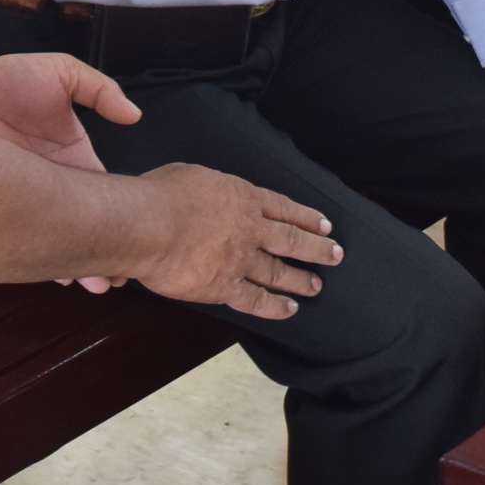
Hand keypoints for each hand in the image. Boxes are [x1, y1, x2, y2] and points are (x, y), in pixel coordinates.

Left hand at [0, 51, 143, 291]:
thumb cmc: (4, 81)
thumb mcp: (61, 72)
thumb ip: (100, 90)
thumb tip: (135, 115)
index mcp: (73, 158)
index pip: (101, 196)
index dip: (117, 220)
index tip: (131, 245)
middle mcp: (52, 184)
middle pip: (81, 226)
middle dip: (97, 253)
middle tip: (110, 282)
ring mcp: (23, 200)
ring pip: (53, 240)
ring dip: (69, 261)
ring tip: (85, 285)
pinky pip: (20, 240)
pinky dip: (35, 257)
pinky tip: (49, 274)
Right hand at [134, 164, 340, 320]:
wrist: (148, 225)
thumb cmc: (161, 195)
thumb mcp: (192, 176)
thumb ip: (208, 189)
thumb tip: (204, 194)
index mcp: (242, 198)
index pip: (283, 208)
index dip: (305, 217)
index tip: (324, 224)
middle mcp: (249, 229)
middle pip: (291, 239)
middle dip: (316, 248)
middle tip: (336, 254)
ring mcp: (240, 260)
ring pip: (279, 271)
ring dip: (301, 278)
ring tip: (317, 285)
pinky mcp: (224, 287)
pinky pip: (256, 299)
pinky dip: (275, 305)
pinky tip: (290, 309)